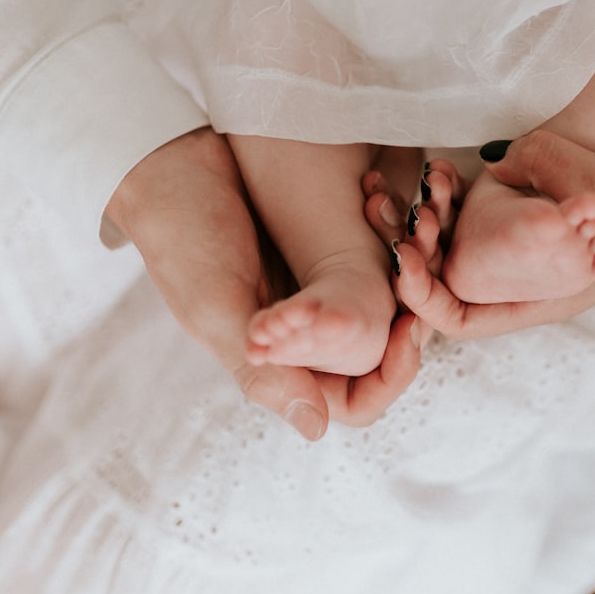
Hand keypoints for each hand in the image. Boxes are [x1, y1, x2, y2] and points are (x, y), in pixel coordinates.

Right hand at [106, 128, 424, 438]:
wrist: (171, 162)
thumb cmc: (182, 237)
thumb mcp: (216, 306)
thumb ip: (264, 370)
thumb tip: (317, 431)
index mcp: (278, 363)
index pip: (354, 401)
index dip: (390, 377)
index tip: (410, 330)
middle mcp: (304, 336)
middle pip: (382, 355)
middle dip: (409, 320)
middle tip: (423, 273)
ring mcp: (316, 291)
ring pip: (387, 307)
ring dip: (406, 278)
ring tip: (416, 234)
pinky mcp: (324, 249)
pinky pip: (377, 258)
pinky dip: (389, 239)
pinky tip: (392, 207)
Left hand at [366, 131, 594, 339]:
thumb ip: (545, 172)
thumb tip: (494, 161)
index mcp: (539, 298)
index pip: (460, 318)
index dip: (423, 295)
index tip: (406, 255)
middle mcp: (527, 279)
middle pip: (451, 280)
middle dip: (413, 250)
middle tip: (392, 211)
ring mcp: (530, 250)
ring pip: (460, 244)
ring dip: (430, 218)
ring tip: (411, 182)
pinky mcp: (534, 216)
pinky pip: (481, 212)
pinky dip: (458, 195)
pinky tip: (444, 167)